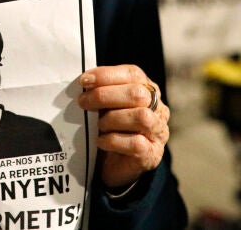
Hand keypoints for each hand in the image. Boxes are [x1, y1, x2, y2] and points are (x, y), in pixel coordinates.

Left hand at [76, 64, 169, 188]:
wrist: (113, 166)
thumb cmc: (108, 129)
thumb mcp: (105, 106)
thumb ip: (101, 92)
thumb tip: (84, 83)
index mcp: (147, 91)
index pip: (133, 74)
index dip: (108, 75)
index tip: (84, 80)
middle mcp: (157, 109)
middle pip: (138, 94)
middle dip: (105, 95)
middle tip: (83, 102)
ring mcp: (158, 132)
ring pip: (141, 117)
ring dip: (112, 119)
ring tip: (97, 125)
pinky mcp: (152, 154)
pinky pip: (136, 143)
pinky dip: (113, 140)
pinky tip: (100, 141)